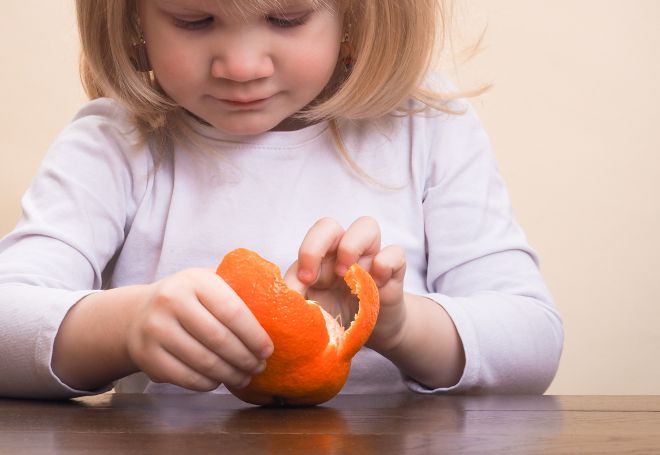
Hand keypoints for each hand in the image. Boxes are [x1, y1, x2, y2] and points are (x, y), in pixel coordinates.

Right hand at [125, 268, 272, 391]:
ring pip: (204, 361)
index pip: (233, 312)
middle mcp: (171, 301)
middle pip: (220, 340)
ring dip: (230, 374)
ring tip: (245, 377)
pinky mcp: (147, 355)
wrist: (138, 314)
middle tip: (259, 367)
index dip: (254, 335)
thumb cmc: (188, 300)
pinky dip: (208, 383)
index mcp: (195, 281)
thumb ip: (237, 294)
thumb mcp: (208, 285)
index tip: (268, 350)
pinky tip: (219, 380)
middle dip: (245, 358)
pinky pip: (186, 377)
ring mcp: (156, 329)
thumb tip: (280, 314)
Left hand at [284, 217, 407, 352]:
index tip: (304, 281)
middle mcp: (343, 251)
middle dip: (318, 245)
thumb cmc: (339, 316)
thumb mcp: (314, 310)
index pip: (309, 241)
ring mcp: (369, 257)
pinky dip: (385, 264)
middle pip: (328, 225)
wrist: (374, 333)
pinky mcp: (394, 269)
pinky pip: (395, 252)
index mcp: (321, 259)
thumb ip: (296, 300)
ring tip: (348, 275)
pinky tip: (378, 284)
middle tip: (317, 275)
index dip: (306, 254)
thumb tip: (280, 297)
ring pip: (367, 225)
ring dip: (352, 246)